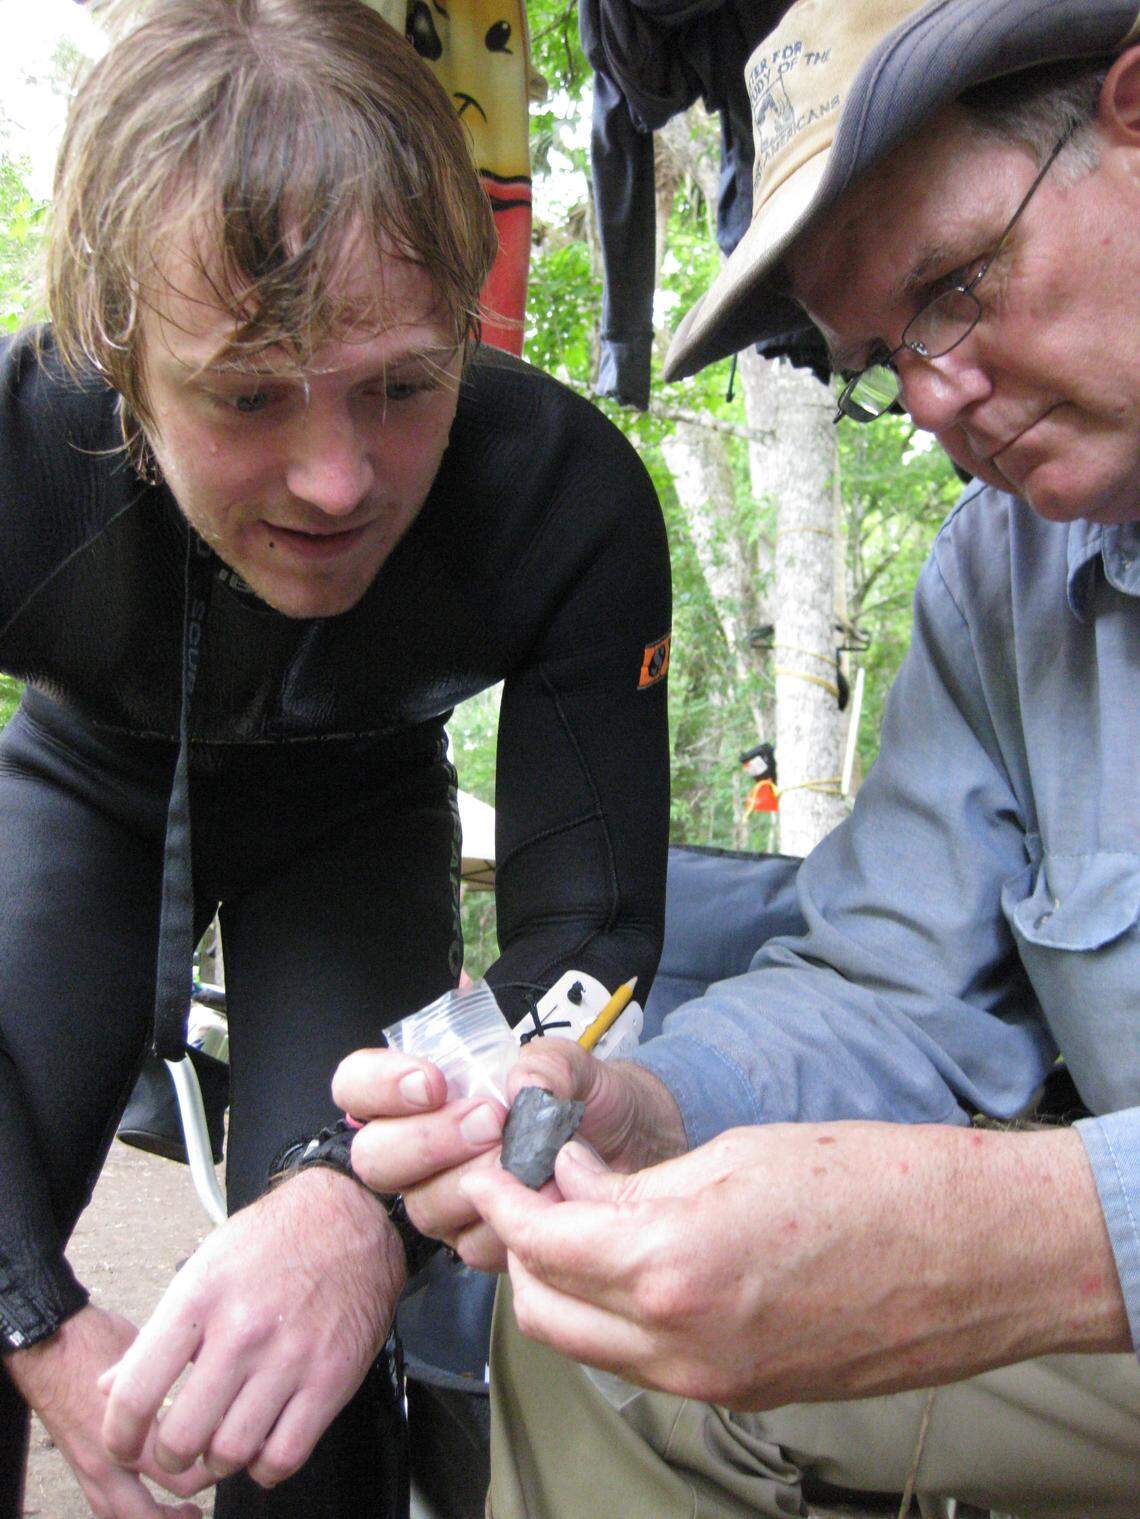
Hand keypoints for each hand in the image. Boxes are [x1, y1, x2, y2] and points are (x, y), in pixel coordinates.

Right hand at [5, 1303, 209, 1518]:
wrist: (49, 1346)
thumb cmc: (97, 1342)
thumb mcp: (145, 1354)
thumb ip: (173, 1377)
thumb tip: (212, 1384)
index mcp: (129, 1429)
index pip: (179, 1473)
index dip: (212, 1468)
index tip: (230, 1448)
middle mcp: (108, 1459)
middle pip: (152, 1510)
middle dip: (186, 1507)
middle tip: (211, 1485)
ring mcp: (90, 1469)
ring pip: (123, 1517)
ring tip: (187, 1514)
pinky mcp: (81, 1469)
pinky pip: (104, 1506)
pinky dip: (130, 1513)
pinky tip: (153, 1503)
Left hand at [100, 1167, 404, 1488]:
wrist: (352, 1217)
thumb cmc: (274, 1239)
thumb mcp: (205, 1266)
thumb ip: (157, 1332)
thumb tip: (111, 1386)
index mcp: (201, 1298)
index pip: (137, 1393)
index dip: (120, 1436)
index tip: (124, 1444)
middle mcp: (243, 1331)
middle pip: (183, 1437)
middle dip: (170, 1454)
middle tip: (177, 1444)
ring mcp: (291, 1357)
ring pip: (232, 1454)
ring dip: (218, 1461)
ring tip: (221, 1440)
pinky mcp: (332, 1377)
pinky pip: (285, 1455)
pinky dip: (265, 1467)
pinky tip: (262, 1444)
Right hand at [333, 1039, 685, 1271]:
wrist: (643, 1149)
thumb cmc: (595, 1100)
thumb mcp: (578, 1065)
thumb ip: (548, 1063)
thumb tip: (523, 1086)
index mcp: (425, 1092)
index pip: (357, 1086)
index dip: (379, 1086)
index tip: (433, 1082)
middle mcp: (422, 1148)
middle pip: (377, 1157)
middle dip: (431, 1140)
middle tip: (491, 1122)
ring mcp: (446, 1199)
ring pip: (424, 1206)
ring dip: (474, 1182)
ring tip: (530, 1158)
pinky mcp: (481, 1240)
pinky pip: (472, 1245)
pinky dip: (510, 1222)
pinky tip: (545, 1197)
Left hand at [462, 1120, 1130, 1408]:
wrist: (974, 1257)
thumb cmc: (870, 1183)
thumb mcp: (737, 1157)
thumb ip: (641, 1184)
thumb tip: (577, 1186)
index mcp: (674, 1265)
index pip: (545, 1243)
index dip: (506, 1198)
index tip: (495, 1167)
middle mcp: (680, 1343)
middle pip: (548, 1312)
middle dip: (525, 1248)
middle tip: (536, 1189)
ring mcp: (711, 1380)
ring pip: (590, 1345)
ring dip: (566, 1286)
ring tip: (585, 1218)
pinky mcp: (742, 1392)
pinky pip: (645, 1361)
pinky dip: (617, 1314)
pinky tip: (641, 1258)